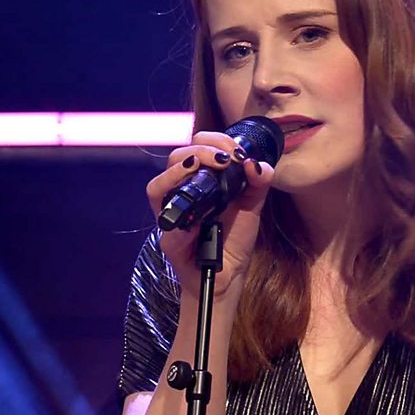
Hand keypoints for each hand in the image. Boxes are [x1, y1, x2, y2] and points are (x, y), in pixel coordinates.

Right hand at [145, 131, 275, 301]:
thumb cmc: (234, 238)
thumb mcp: (252, 206)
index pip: (195, 147)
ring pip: (157, 186)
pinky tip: (198, 213)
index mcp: (199, 181)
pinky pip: (167, 226)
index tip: (236, 151)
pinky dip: (180, 215)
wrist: (228, 274)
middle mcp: (180, 193)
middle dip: (200, 151)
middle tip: (225, 159)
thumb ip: (258, 183)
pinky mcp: (170, 240)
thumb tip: (256, 163)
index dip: (213, 141)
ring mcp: (172, 216)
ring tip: (201, 167)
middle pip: (174, 158)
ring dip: (178, 171)